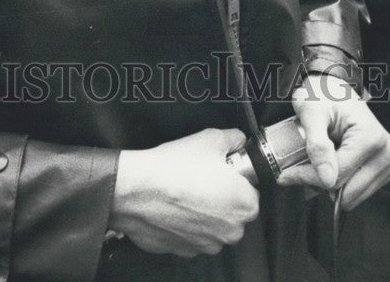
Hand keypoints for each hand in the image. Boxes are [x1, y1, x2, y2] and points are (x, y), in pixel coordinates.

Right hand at [109, 128, 259, 257]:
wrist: (137, 190)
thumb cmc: (174, 167)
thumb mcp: (211, 138)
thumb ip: (234, 139)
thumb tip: (238, 140)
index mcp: (244, 204)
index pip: (251, 192)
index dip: (236, 179)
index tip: (222, 172)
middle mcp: (231, 230)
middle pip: (234, 212)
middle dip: (221, 197)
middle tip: (202, 178)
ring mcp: (207, 244)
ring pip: (213, 226)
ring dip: (204, 213)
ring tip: (185, 190)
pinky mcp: (185, 251)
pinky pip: (192, 236)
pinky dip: (185, 223)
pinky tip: (174, 205)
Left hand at [277, 73, 389, 209]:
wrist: (334, 88)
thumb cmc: (322, 94)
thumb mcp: (312, 112)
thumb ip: (318, 144)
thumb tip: (327, 179)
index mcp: (371, 138)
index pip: (337, 178)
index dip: (308, 177)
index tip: (287, 173)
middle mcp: (387, 153)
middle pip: (347, 192)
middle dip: (319, 182)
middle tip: (301, 165)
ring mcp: (388, 163)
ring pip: (352, 196)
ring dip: (329, 183)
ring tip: (318, 160)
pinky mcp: (384, 170)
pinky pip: (357, 191)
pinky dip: (339, 183)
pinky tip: (330, 163)